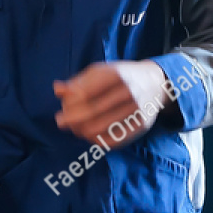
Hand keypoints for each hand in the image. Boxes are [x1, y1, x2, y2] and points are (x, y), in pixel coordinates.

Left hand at [54, 60, 169, 147]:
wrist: (156, 83)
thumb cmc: (121, 77)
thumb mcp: (100, 72)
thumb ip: (78, 82)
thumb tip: (57, 90)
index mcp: (116, 74)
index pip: (85, 93)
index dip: (70, 105)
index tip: (61, 112)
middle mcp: (128, 91)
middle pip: (92, 112)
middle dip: (72, 121)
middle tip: (63, 123)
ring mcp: (136, 109)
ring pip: (101, 128)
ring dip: (82, 132)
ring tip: (76, 130)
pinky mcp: (141, 125)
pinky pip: (114, 139)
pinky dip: (97, 140)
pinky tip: (90, 136)